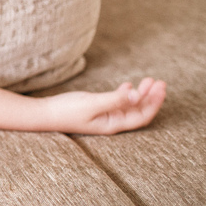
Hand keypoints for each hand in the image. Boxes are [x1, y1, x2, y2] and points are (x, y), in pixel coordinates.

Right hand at [46, 78, 166, 134]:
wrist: (44, 113)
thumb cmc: (66, 110)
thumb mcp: (92, 103)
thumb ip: (114, 100)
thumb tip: (137, 96)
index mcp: (113, 124)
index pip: (141, 116)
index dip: (154, 102)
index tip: (161, 87)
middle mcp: (112, 122)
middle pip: (138, 111)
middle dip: (151, 97)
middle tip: (159, 81)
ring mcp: (104, 116)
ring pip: (129, 106)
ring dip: (141, 94)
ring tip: (148, 81)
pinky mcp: (96, 110)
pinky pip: (118, 104)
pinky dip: (126, 95)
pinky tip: (128, 86)